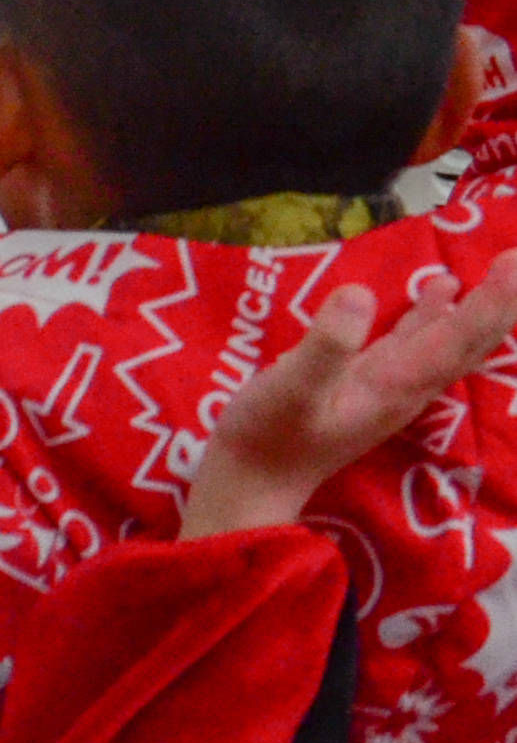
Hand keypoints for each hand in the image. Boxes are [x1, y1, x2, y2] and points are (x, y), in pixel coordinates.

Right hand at [182, 258, 516, 536]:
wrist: (253, 482)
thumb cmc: (268, 435)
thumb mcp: (291, 388)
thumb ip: (327, 345)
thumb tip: (360, 293)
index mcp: (398, 383)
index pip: (459, 337)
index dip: (491, 301)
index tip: (515, 261)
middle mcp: (408, 385)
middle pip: (470, 342)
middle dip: (500, 303)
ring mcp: (391, 385)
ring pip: (451, 343)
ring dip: (478, 308)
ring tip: (503, 271)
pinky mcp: (369, 382)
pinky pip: (420, 343)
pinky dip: (437, 316)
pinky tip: (440, 294)